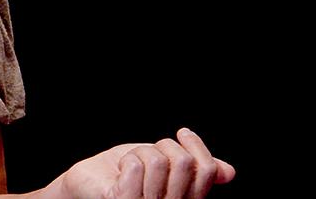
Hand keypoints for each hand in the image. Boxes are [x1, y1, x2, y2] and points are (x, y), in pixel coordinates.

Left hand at [57, 127, 236, 198]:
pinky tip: (119, 170)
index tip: (182, 132)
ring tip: (129, 163)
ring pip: (159, 161)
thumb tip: (228, 172)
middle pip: (184, 163)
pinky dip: (126, 159)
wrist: (86, 183)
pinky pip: (136, 165)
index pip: (206, 171)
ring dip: (141, 152)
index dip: (198, 147)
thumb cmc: (123, 174)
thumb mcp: (164, 166)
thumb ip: (194, 170)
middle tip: (146, 152)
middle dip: (163, 146)